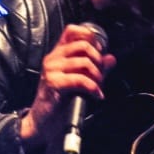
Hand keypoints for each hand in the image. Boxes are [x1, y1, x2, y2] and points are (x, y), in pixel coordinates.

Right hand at [18, 23, 115, 153]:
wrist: (42, 123)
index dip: (90, 37)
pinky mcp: (54, 83)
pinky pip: (81, 79)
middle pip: (83, 45)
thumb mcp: (79, 82)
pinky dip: (93, 87)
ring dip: (97, 76)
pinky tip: (96, 95)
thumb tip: (110, 59)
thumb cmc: (58, 103)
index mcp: (57, 55)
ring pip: (84, 62)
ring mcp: (52, 70)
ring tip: (98, 88)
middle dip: (98, 60)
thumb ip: (95, 69)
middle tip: (100, 75)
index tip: (98, 53)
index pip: (72, 31)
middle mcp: (53, 58)